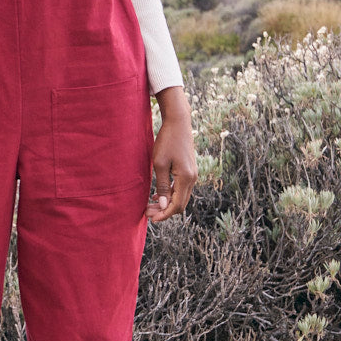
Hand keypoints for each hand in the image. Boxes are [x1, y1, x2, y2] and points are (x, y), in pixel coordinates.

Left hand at [147, 86, 196, 222]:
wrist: (178, 122)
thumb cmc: (166, 141)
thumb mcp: (160, 164)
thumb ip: (163, 186)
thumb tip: (164, 206)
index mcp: (186, 178)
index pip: (177, 205)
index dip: (164, 214)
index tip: (151, 218)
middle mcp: (192, 178)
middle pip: (180, 204)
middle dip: (165, 211)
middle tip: (148, 213)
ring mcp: (192, 174)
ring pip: (181, 197)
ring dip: (167, 204)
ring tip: (150, 206)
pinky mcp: (189, 170)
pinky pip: (181, 188)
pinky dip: (170, 194)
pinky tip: (157, 195)